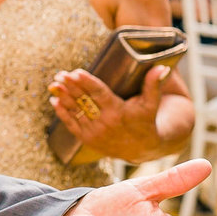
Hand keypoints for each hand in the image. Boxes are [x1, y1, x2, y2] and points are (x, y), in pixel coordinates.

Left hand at [48, 66, 171, 163]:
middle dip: (70, 87)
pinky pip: (71, 125)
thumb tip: (162, 66)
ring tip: (54, 84)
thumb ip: (153, 84)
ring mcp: (95, 133)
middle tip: (61, 74)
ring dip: (63, 97)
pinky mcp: (87, 140)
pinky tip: (54, 100)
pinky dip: (62, 113)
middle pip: (84, 101)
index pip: (99, 94)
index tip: (75, 72)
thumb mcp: (151, 104)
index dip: (87, 83)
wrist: (141, 149)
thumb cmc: (145, 121)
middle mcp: (105, 123)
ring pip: (75, 112)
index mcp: (119, 111)